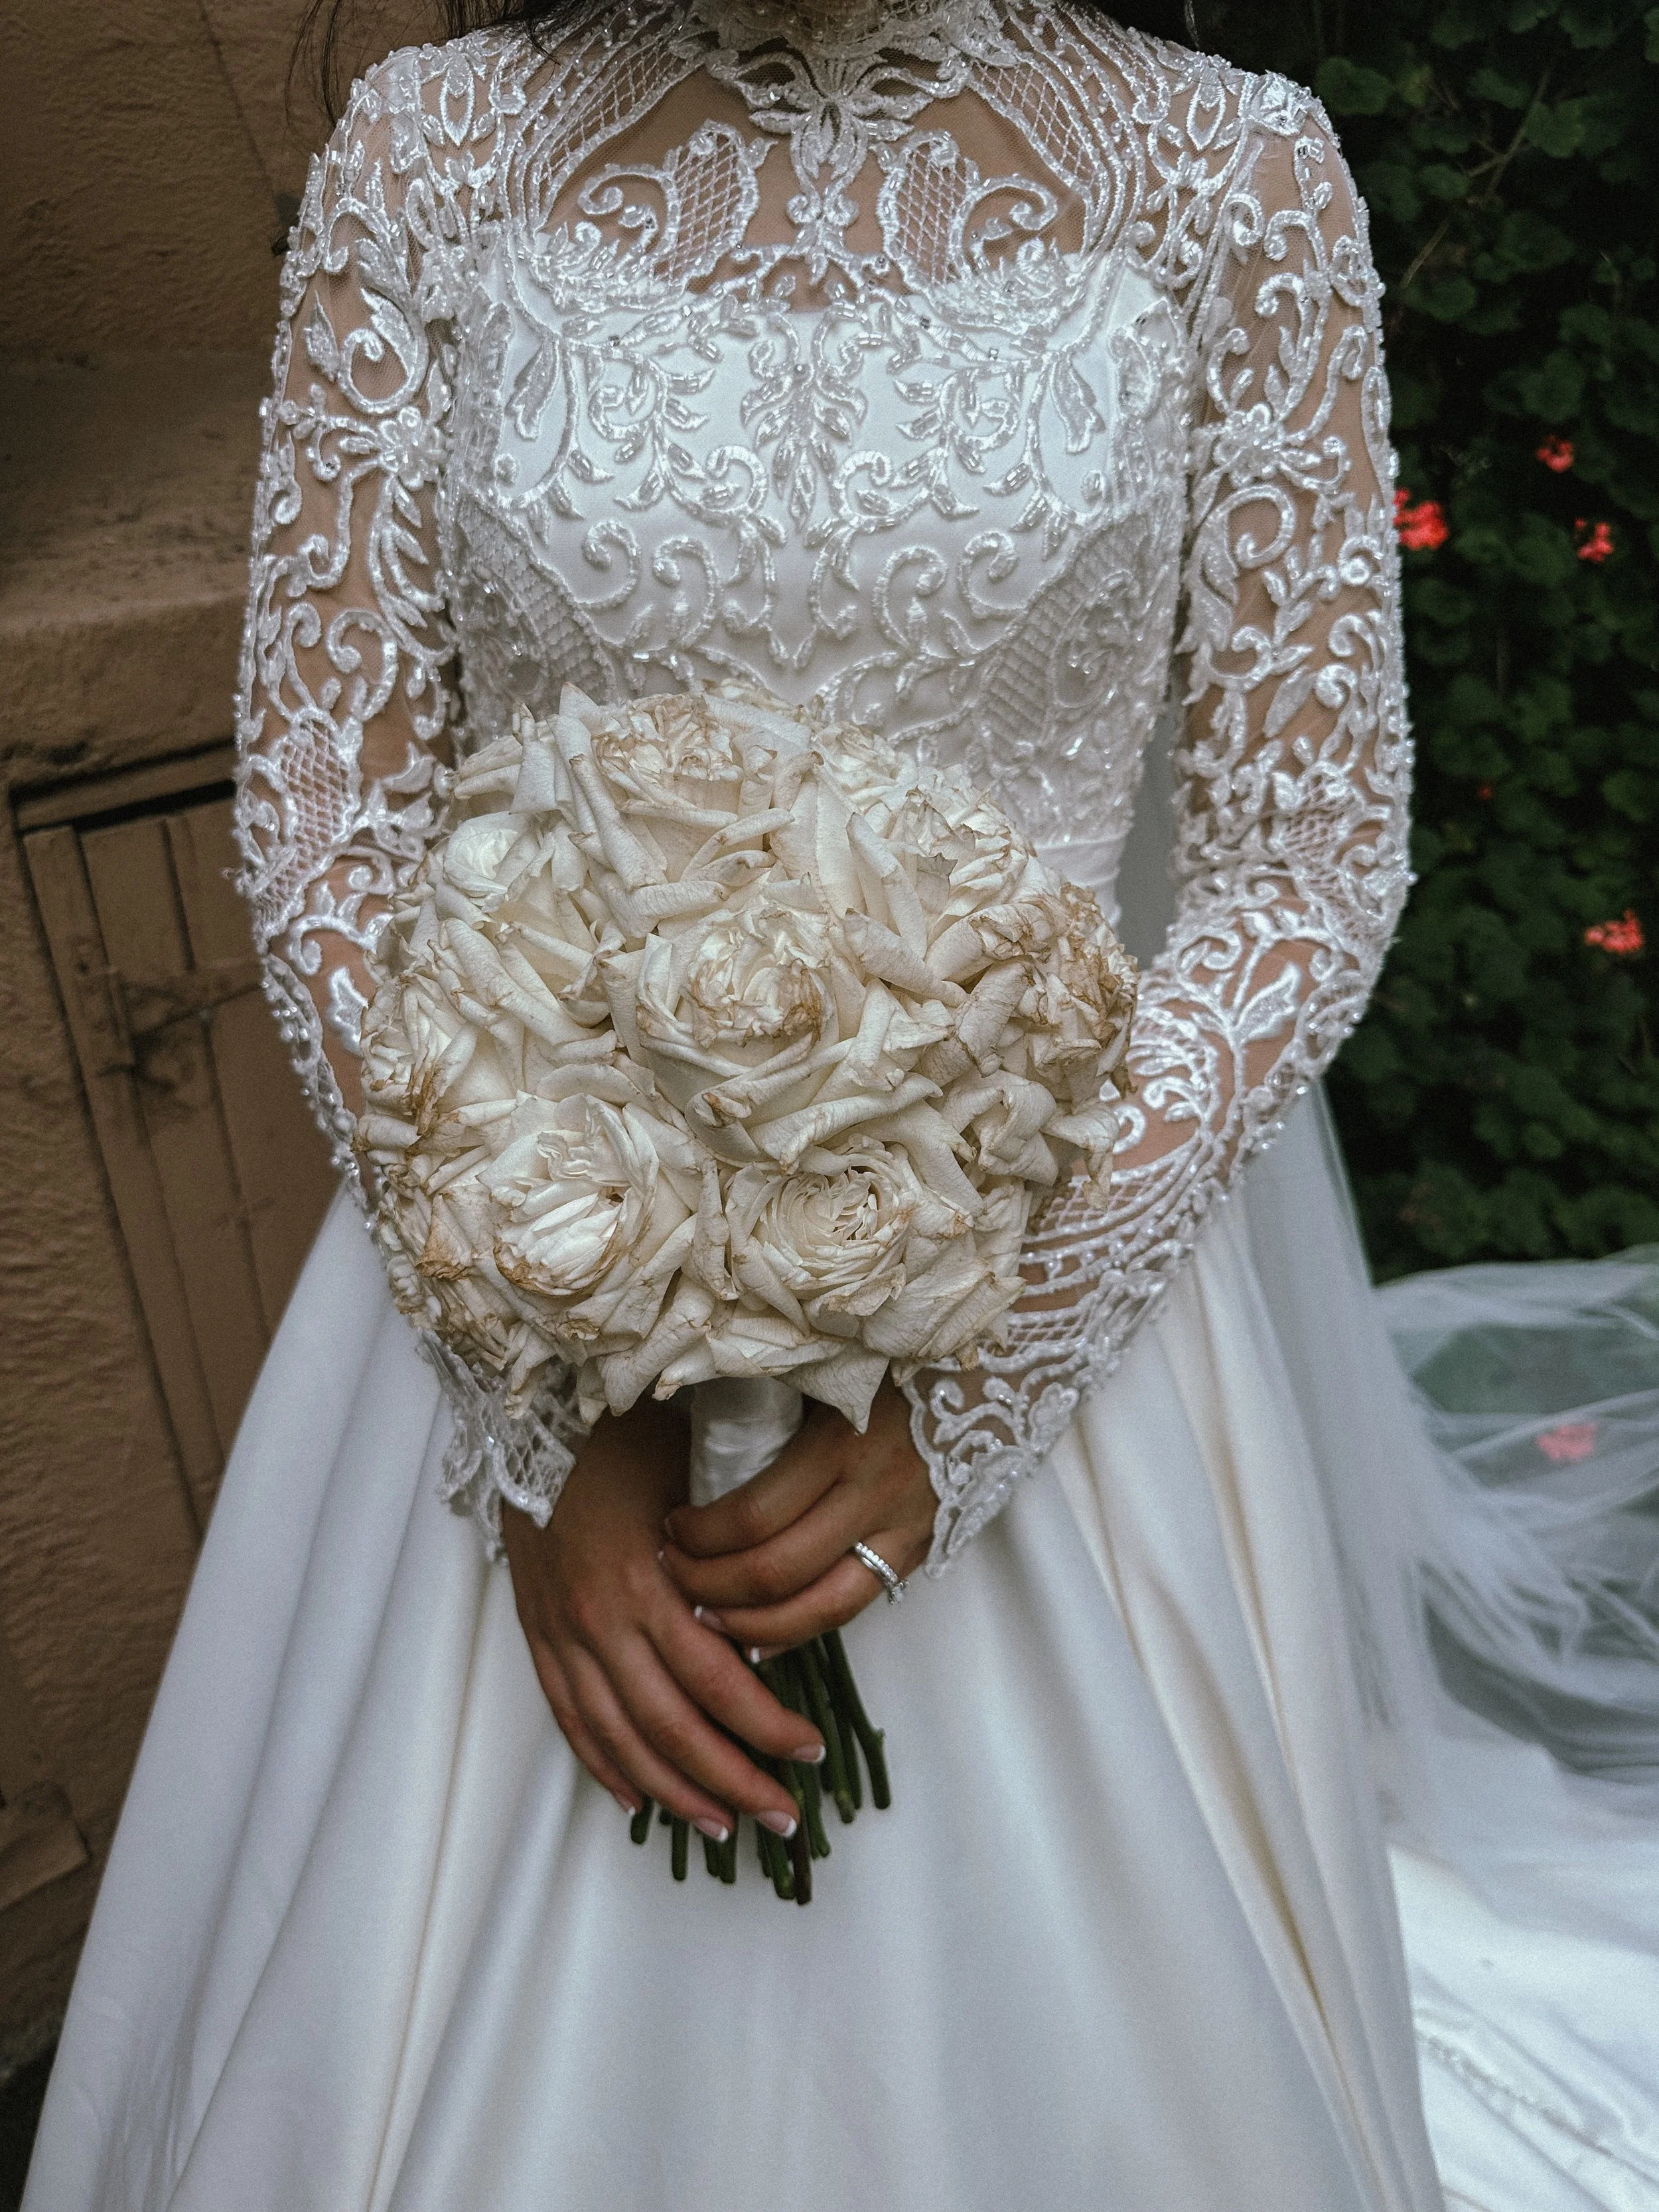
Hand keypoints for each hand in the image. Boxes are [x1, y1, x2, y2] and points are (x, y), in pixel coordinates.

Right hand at [501, 1397, 820, 1841]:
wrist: (531, 1404)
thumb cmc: (626, 1431)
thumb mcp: (693, 1474)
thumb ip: (729, 1547)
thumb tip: (774, 1610)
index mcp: (647, 1579)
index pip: (716, 1679)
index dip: (764, 1726)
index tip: (808, 1752)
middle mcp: (600, 1618)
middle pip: (670, 1725)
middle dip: (731, 1779)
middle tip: (783, 1817)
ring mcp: (560, 1630)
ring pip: (619, 1735)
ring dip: (674, 1790)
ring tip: (723, 1827)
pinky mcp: (535, 1630)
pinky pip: (569, 1715)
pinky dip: (603, 1764)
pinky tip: (637, 1799)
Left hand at [661, 1382, 934, 1649]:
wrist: (993, 1365)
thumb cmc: (893, 1356)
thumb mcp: (828, 1368)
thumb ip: (773, 1401)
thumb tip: (695, 1430)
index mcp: (843, 1442)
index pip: (754, 1515)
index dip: (700, 1535)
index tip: (668, 1527)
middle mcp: (876, 1492)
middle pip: (779, 1571)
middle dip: (711, 1585)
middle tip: (671, 1575)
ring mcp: (906, 1527)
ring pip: (822, 1607)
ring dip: (754, 1625)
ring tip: (707, 1618)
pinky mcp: (922, 1546)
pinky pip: (858, 1604)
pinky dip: (803, 1629)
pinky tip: (764, 1638)